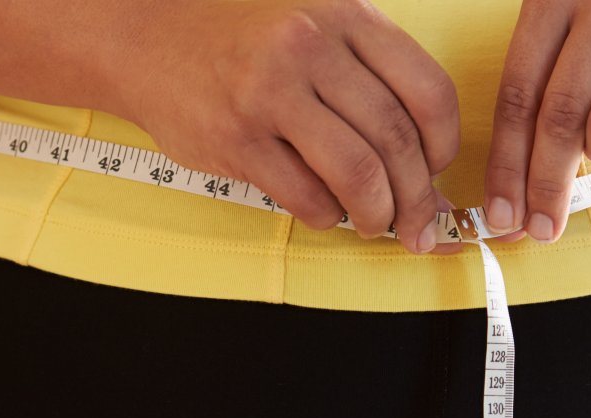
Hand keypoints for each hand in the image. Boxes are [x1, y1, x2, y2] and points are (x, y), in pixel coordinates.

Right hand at [120, 0, 462, 253]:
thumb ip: (370, 82)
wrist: (145, 35)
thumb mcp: (315, 26)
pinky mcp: (235, 139)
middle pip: (396, 140)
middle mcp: (310, 48)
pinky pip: (305, 196)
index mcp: (344, 16)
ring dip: (379, 214)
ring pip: (358, 175)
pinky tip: (326, 210)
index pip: (427, 91)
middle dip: (419, 196)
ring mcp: (269, 94)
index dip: (446, 145)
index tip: (438, 168)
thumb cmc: (242, 37)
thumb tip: (431, 169)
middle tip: (420, 222)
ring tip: (377, 223)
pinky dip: (327, 216)